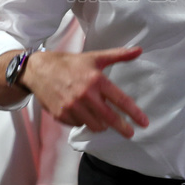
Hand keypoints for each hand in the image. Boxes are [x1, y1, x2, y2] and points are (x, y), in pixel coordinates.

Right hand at [24, 47, 148, 137]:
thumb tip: (139, 50)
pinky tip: (81, 112)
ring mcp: (72, 107)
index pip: (121, 101)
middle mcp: (85, 95)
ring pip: (94, 125)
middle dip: (122, 128)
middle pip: (109, 119)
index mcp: (96, 80)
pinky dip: (83, 121)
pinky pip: (78, 125)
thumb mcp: (95, 57)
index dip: (134, 114)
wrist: (40, 70)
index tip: (144, 123)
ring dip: (101, 124)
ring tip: (101, 118)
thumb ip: (119, 55)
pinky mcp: (61, 115)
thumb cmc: (71, 64)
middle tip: (130, 134)